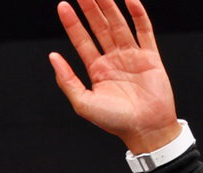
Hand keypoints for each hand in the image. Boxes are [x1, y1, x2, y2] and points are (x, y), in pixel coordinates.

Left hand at [50, 0, 180, 152]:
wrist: (144, 128)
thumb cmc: (114, 121)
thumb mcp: (83, 102)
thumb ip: (66, 80)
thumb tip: (52, 57)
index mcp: (96, 69)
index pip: (82, 40)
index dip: (72, 23)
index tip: (63, 5)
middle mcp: (113, 59)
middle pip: (99, 27)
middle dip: (90, 8)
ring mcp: (132, 55)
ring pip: (119, 24)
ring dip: (110, 6)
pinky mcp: (150, 56)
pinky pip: (144, 30)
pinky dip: (138, 15)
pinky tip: (129, 0)